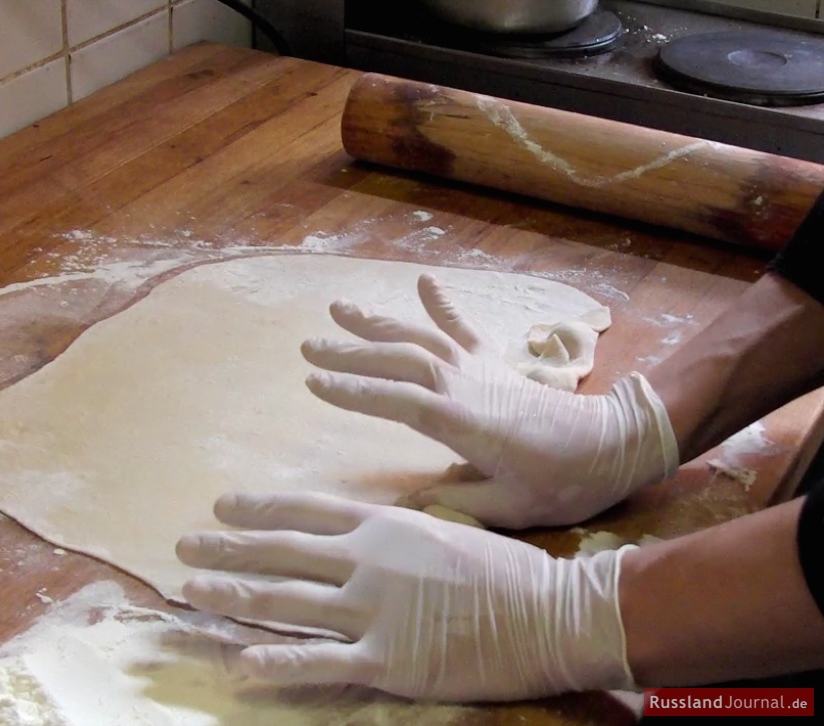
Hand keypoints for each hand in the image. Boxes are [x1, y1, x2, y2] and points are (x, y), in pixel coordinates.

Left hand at [176, 492, 635, 701]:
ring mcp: (372, 610)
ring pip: (286, 601)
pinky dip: (276, 663)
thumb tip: (372, 523)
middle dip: (228, 550)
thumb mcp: (449, 528)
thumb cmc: (506, 569)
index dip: (259, 510)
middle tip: (184, 546)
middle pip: (282, 553)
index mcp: (383, 527)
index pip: (306, 512)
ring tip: (191, 591)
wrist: (548, 610)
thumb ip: (401, 529)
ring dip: (233, 596)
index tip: (222, 505)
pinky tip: (239, 662)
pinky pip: (320, 661)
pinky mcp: (386, 659)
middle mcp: (365, 562)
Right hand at [301, 273, 678, 527]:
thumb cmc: (562, 483)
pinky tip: (421, 281)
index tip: (313, 384)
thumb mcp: (508, 508)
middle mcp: (464, 385)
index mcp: (463, 422)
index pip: (396, 401)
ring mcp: (479, 367)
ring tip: (339, 308)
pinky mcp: (494, 362)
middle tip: (307, 347)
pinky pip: (463, 327)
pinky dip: (441, 304)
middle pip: (398, 361)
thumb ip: (455, 501)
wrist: (612, 444)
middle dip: (350, 353)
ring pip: (420, 337)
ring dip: (378, 322)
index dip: (353, 392)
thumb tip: (408, 500)